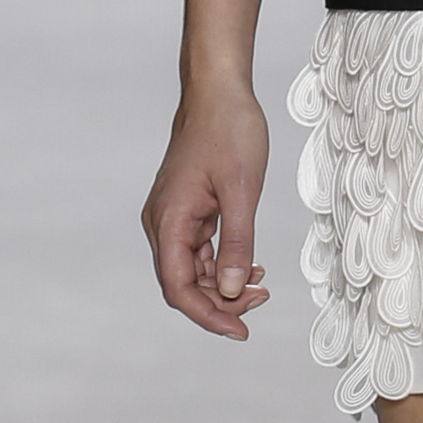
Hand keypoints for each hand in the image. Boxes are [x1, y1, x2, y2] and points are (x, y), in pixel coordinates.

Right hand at [143, 79, 272, 335]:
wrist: (219, 92)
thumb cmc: (229, 132)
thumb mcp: (243, 191)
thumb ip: (237, 244)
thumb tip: (230, 289)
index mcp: (168, 219)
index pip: (178, 287)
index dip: (208, 315)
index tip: (240, 330)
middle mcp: (162, 222)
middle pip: (182, 284)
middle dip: (219, 302)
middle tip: (260, 302)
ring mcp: (171, 216)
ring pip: (191, 269)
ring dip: (222, 285)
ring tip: (260, 287)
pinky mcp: (185, 209)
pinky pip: (198, 249)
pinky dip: (221, 263)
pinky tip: (250, 267)